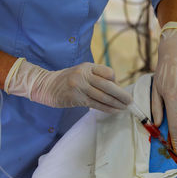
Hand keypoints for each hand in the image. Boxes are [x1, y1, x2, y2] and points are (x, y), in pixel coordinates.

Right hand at [5, 59, 131, 111]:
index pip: (108, 72)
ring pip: (103, 97)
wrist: (46, 86)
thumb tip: (116, 88)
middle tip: (130, 100)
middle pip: (108, 86)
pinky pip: (96, 105)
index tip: (118, 87)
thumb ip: (96, 77)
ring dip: (116, 104)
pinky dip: (107, 108)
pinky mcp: (77, 99)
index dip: (115, 81)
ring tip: (124, 107)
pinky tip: (115, 111)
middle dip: (121, 95)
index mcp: (87, 66)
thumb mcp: (81, 72)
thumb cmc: (67, 80)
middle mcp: (84, 75)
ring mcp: (80, 87)